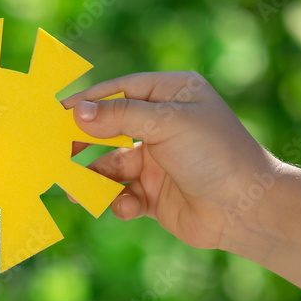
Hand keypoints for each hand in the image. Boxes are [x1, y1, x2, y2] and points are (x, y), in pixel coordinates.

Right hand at [64, 71, 300, 300]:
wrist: (246, 209)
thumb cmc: (215, 156)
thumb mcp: (167, 125)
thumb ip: (119, 118)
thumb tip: (78, 112)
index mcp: (173, 95)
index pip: (121, 90)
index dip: (90, 101)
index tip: (58, 112)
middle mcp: (164, 125)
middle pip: (109, 130)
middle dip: (84, 143)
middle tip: (54, 152)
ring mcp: (157, 161)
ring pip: (110, 167)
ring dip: (93, 180)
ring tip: (74, 192)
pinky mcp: (152, 194)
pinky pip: (121, 195)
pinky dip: (118, 202)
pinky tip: (127, 208)